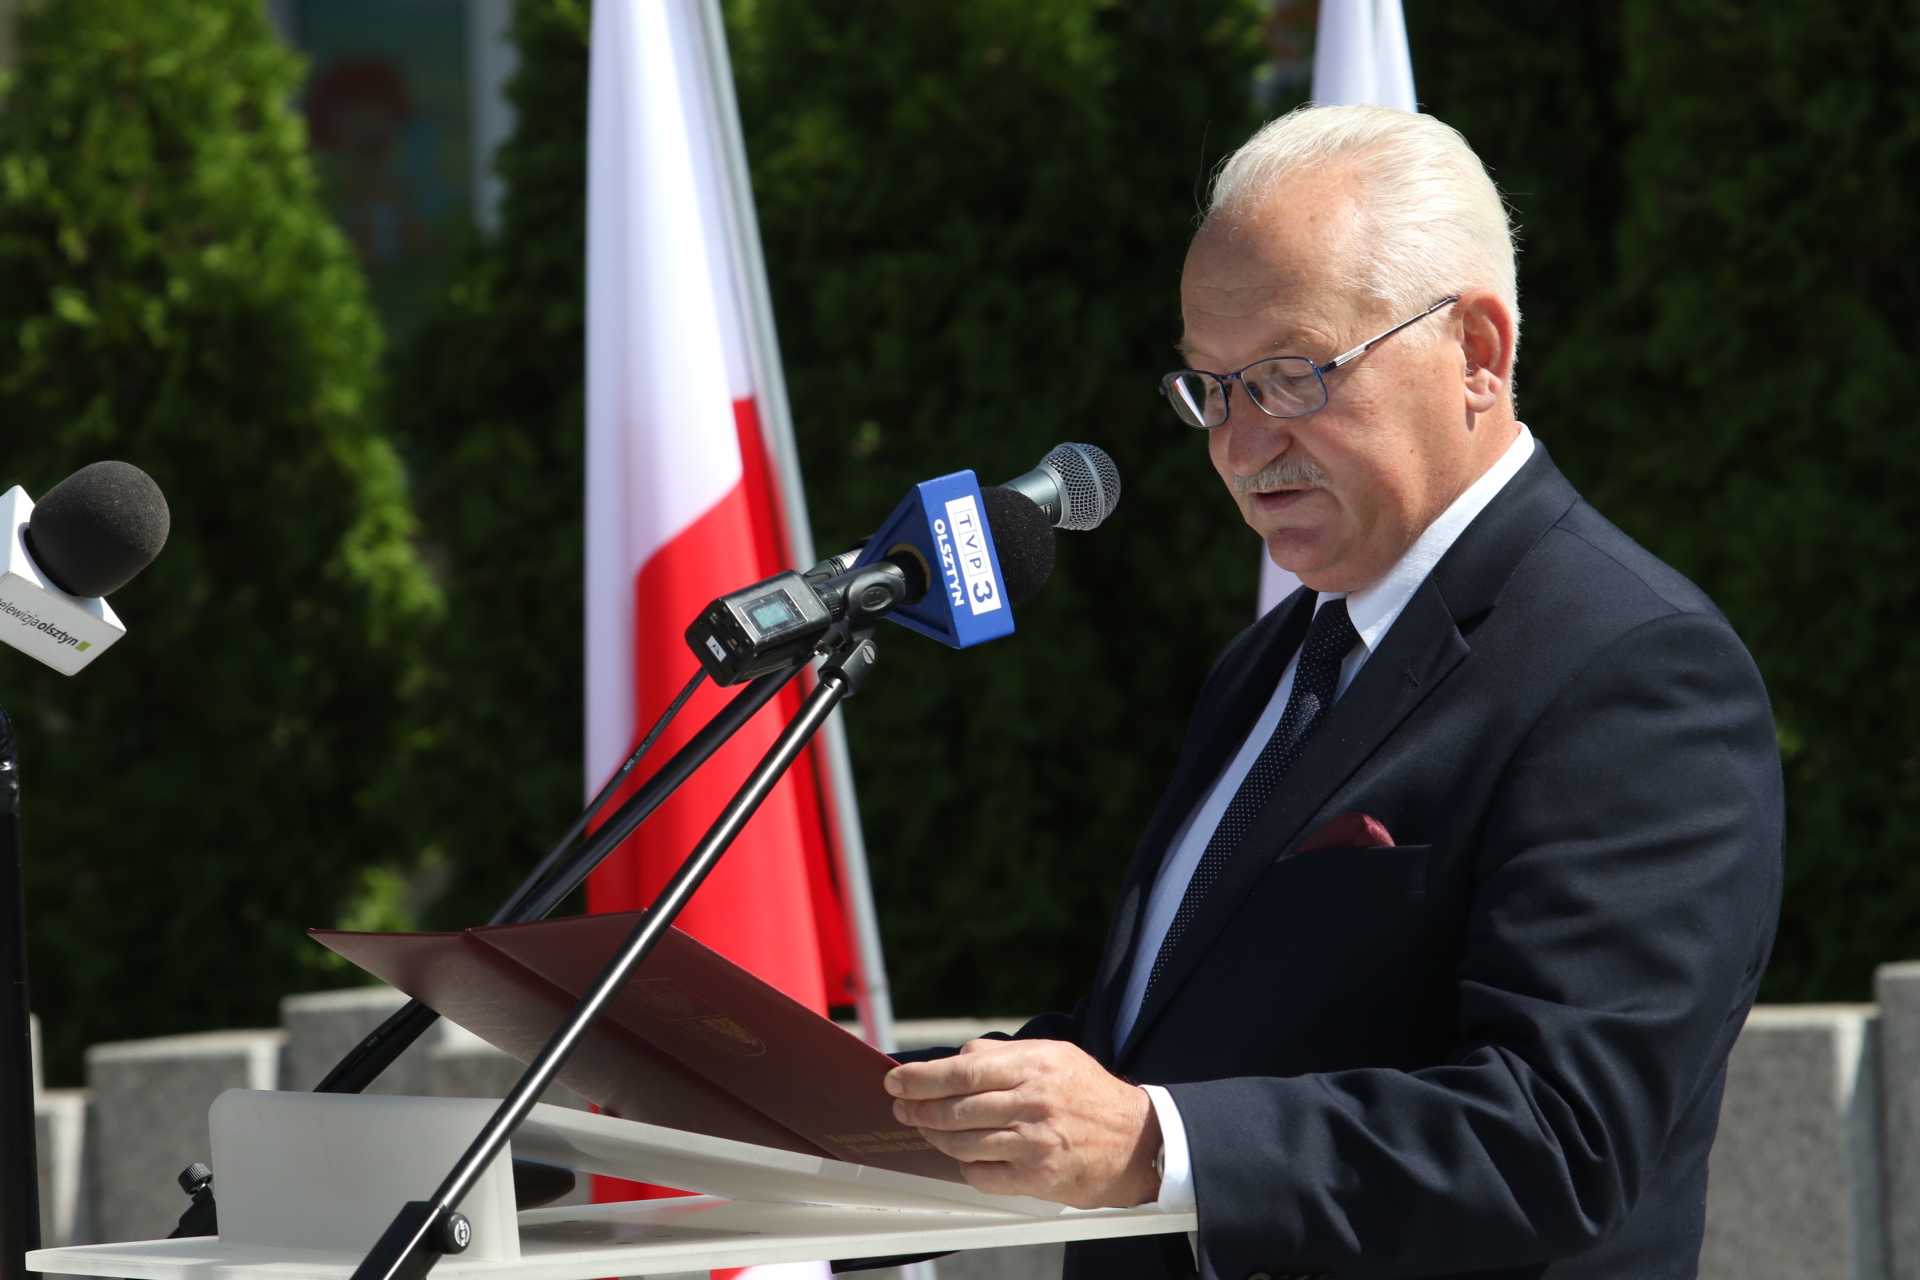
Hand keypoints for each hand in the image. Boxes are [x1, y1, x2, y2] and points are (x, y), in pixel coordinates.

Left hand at [883, 1038, 1161, 1208]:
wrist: (1138, 1142)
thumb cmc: (1089, 1095)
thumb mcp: (1053, 1055)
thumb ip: (1003, 1055)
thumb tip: (956, 1059)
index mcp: (1035, 1065)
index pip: (963, 1071)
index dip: (922, 1078)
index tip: (896, 1080)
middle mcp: (1033, 1102)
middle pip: (956, 1107)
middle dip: (918, 1109)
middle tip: (900, 1108)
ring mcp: (1034, 1142)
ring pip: (963, 1142)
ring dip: (935, 1138)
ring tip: (925, 1130)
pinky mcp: (1036, 1177)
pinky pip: (981, 1174)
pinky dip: (964, 1165)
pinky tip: (962, 1156)